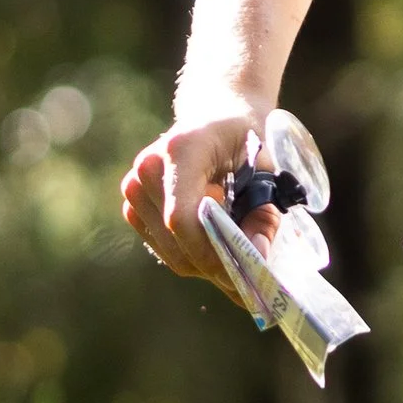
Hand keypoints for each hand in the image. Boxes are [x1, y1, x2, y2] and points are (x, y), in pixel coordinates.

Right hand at [118, 103, 271, 299]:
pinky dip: (190, 255)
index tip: (242, 273)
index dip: (209, 251)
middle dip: (213, 265)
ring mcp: (136, 185)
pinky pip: (161, 246)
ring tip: (237, 265)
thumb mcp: (268, 170)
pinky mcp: (135, 203)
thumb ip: (264, 214)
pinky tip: (216, 249)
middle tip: (249, 286)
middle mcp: (149, 167)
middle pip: (175, 238)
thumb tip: (257, 257)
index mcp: (182, 150)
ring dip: (203, 263)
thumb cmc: (247, 140)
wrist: (218, 116)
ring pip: (169, 249)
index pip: (182, 217)